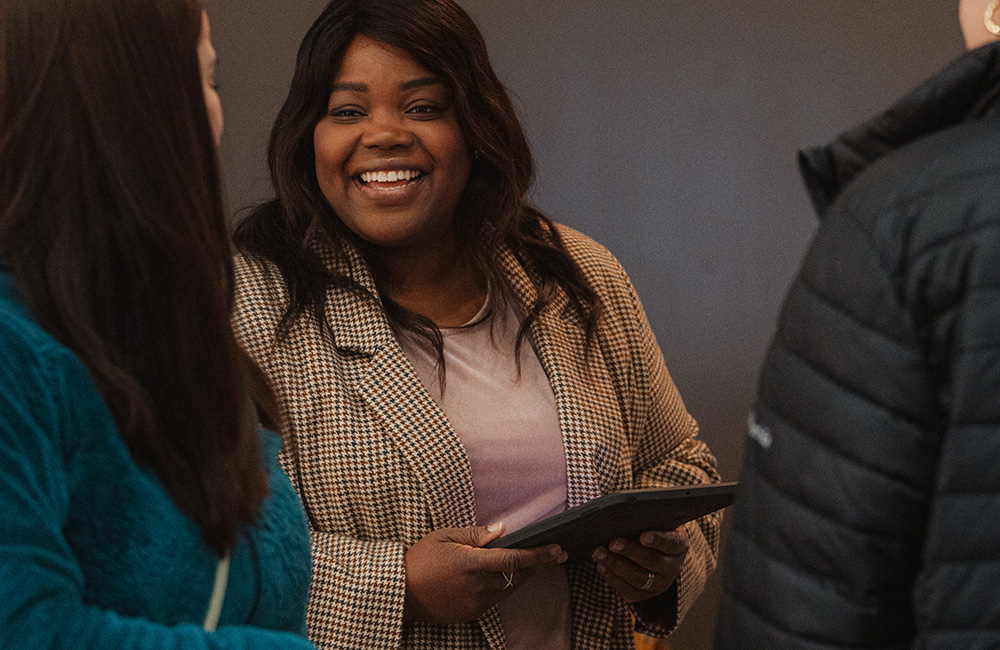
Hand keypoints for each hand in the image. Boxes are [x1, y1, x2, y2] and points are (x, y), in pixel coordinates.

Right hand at [403, 522, 567, 623]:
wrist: (401, 592)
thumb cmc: (420, 559)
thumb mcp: (444, 536)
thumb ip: (476, 534)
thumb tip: (503, 529)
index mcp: (471, 563)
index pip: (514, 559)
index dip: (538, 554)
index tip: (556, 548)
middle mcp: (478, 586)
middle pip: (519, 575)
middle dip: (541, 564)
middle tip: (559, 554)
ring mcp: (476, 602)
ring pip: (511, 588)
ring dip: (528, 576)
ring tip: (542, 564)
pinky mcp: (472, 613)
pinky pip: (498, 599)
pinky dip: (509, 586)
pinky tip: (515, 577)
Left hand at [590, 527, 689, 602]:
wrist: (652, 550)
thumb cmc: (650, 528)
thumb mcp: (652, 521)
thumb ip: (644, 517)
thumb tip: (622, 513)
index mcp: (679, 544)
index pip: (672, 543)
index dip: (658, 540)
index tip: (643, 536)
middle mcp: (673, 566)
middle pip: (652, 561)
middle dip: (630, 551)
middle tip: (612, 543)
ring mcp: (660, 583)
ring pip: (639, 578)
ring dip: (616, 565)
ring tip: (598, 553)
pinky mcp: (645, 595)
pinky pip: (628, 591)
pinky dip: (612, 578)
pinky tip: (601, 566)